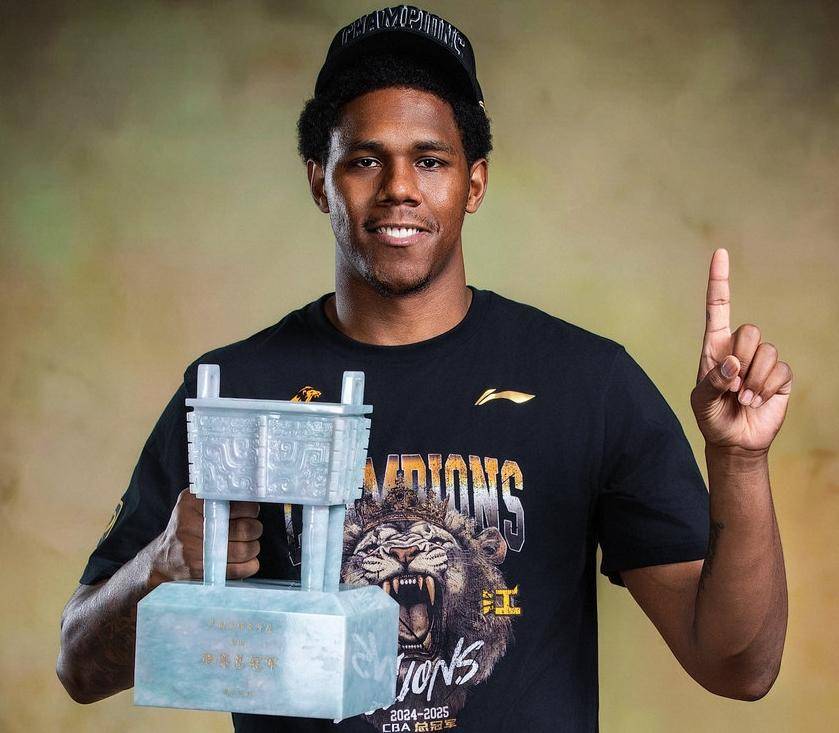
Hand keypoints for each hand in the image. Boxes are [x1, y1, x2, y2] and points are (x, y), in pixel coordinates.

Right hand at [150, 489, 261, 584]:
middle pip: (243, 528)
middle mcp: (190, 526)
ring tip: (249, 545)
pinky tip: (245, 560)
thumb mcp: (193, 505)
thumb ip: (217, 497)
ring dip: (253, 548)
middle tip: (253, 529)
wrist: (162, 561)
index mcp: (191, 504)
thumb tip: (250, 494)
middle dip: (255, 529)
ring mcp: (194, 551)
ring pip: (244, 550)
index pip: (234, 503)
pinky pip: (238, 570)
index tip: (251, 512)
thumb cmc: (186, 528)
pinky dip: (249, 565)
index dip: (250, 509)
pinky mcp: (201, 572)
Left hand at [690, 248, 793, 454]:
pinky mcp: (780, 376)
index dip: (719, 280)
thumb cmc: (711, 417)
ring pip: (766, 350)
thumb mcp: (701, 401)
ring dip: (752, 379)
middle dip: (741, 359)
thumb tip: (732, 363)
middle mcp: (740, 348)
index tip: (720, 253)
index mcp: (715, 346)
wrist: (733, 441)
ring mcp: (761, 361)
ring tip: (742, 397)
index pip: (718, 307)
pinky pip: (780, 370)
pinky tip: (755, 401)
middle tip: (731, 385)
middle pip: (749, 331)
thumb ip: (712, 381)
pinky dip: (765, 388)